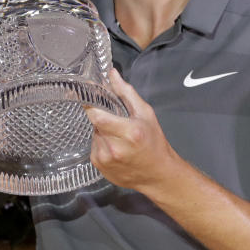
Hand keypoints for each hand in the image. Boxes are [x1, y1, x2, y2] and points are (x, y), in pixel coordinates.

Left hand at [83, 69, 178, 192]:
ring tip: (119, 137)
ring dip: (102, 132)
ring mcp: (105, 159)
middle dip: (103, 119)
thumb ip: (126, 92)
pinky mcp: (99, 167)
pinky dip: (102, 144)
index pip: (97, 116)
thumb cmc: (154, 143)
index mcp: (129, 132)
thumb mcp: (146, 113)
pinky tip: (116, 148)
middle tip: (117, 122)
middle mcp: (115, 148)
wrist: (158, 175)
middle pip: (96, 123)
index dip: (92, 105)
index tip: (91, 98)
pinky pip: (94, 147)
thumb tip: (112, 74)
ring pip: (94, 134)